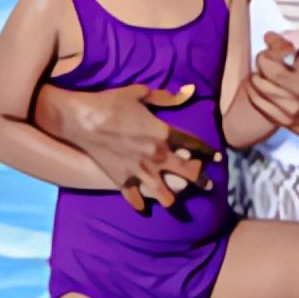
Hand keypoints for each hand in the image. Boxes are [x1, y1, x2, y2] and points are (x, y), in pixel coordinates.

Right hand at [45, 79, 209, 205]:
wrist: (82, 120)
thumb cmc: (111, 103)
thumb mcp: (141, 93)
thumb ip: (168, 97)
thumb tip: (191, 91)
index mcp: (163, 133)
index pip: (193, 145)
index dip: (208, 151)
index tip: (217, 157)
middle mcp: (156, 156)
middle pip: (186, 173)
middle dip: (200, 180)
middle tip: (207, 185)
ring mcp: (139, 171)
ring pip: (165, 193)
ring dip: (173, 198)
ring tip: (176, 201)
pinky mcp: (122, 180)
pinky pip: (135, 198)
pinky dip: (140, 203)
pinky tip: (143, 206)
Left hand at [236, 22, 298, 153]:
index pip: (283, 50)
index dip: (273, 41)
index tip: (271, 38)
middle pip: (266, 65)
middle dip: (264, 57)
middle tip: (266, 56)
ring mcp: (291, 106)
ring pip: (260, 84)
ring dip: (258, 75)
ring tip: (262, 73)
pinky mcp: (286, 121)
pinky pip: (261, 104)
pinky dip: (255, 93)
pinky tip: (258, 89)